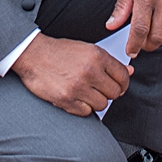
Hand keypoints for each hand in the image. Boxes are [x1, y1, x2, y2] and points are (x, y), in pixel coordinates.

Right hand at [10, 34, 129, 115]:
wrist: (33, 54)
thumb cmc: (59, 51)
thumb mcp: (87, 49)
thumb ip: (109, 62)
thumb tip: (128, 71)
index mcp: (97, 56)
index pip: (122, 76)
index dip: (123, 83)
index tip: (118, 85)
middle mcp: (90, 71)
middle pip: (114, 93)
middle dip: (108, 92)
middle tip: (99, 89)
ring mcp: (78, 86)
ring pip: (102, 104)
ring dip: (95, 101)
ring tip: (85, 92)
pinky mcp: (67, 99)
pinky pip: (87, 112)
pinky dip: (83, 107)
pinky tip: (76, 97)